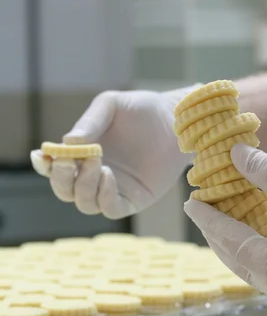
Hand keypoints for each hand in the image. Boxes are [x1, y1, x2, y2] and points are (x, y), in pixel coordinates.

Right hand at [31, 86, 199, 217]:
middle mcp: (93, 176)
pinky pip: (111, 209)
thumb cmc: (141, 110)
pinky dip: (104, 197)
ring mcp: (113, 190)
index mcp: (82, 155)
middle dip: (62, 179)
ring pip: (85, 204)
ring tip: (98, 163)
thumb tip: (69, 143)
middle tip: (70, 161)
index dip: (45, 166)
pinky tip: (108, 176)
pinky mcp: (133, 201)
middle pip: (66, 191)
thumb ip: (90, 122)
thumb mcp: (111, 106)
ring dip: (84, 187)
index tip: (42, 156)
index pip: (54, 169)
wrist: (175, 121)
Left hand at [185, 144, 266, 315]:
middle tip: (204, 213)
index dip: (208, 219)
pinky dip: (265, 260)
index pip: (230, 241)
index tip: (191, 203)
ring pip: (257, 273)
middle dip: (219, 236)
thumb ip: (265, 171)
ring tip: (228, 225)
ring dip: (242, 249)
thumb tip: (236, 153)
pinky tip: (262, 242)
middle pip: (239, 262)